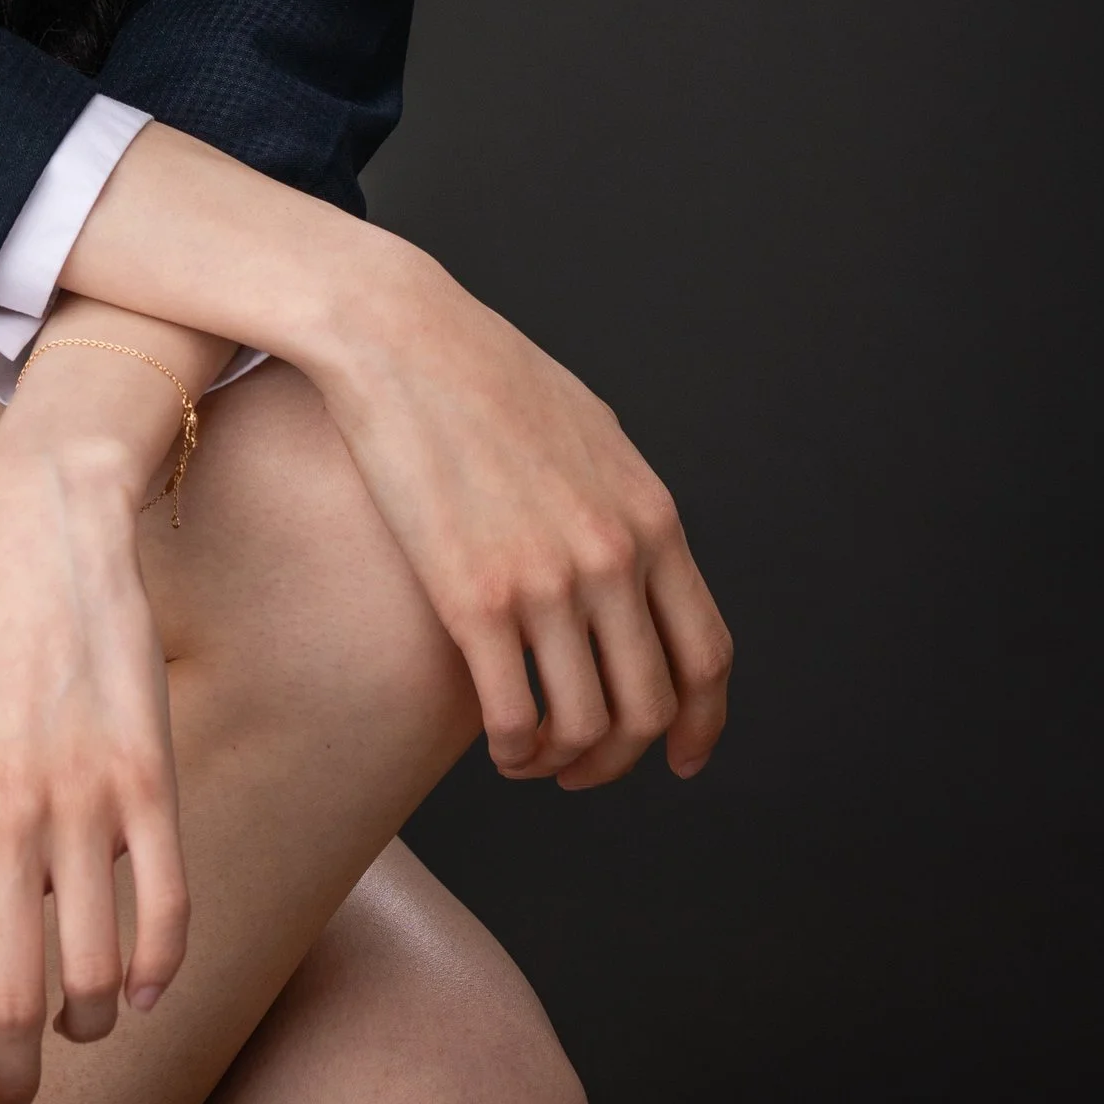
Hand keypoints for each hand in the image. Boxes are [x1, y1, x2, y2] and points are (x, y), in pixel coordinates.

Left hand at [0, 336, 204, 1103]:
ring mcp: (80, 800)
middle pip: (8, 999)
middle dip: (8, 1082)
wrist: (40, 539)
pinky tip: (146, 989)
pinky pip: (166, 909)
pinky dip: (159, 969)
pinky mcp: (149, 776)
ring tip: (78, 1031)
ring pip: (95, 971)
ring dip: (88, 1028)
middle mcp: (0, 821)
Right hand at [59, 123, 732, 792]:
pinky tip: (496, 744)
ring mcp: (547, 580)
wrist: (396, 333)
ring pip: (585, 725)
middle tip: (583, 770)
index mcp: (649, 516)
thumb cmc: (477, 370)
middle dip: (621, 759)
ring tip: (532, 759)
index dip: (702, 725)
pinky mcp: (474, 597)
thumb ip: (622, 502)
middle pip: (650, 706)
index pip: (706, 655)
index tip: (681, 760)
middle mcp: (613, 556)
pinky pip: (516, 717)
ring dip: (563, 763)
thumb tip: (637, 557)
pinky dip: (514, 751)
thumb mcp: (587, 430)